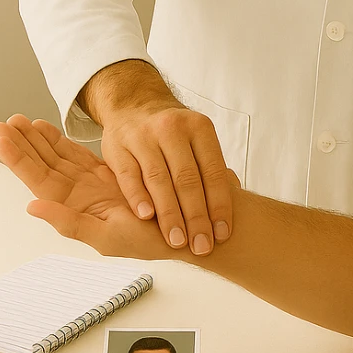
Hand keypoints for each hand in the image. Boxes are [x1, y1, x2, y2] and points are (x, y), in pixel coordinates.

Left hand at [0, 114, 170, 259]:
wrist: (181, 231)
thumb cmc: (149, 241)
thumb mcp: (108, 237)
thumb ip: (70, 223)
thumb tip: (33, 206)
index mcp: (74, 208)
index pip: (39, 180)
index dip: (19, 160)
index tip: (0, 140)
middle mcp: (78, 195)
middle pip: (43, 164)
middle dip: (22, 144)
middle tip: (1, 123)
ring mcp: (91, 183)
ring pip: (57, 156)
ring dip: (37, 139)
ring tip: (18, 122)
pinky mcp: (107, 173)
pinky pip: (77, 154)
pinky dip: (60, 141)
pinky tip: (47, 129)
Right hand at [99, 98, 231, 256]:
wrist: (134, 106)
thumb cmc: (173, 134)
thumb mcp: (197, 139)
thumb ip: (211, 169)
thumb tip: (233, 204)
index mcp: (199, 128)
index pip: (212, 172)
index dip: (219, 205)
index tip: (222, 234)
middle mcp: (172, 129)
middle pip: (187, 179)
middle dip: (196, 218)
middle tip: (202, 246)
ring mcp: (143, 137)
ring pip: (159, 180)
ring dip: (170, 215)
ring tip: (177, 241)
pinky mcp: (118, 147)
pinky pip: (130, 176)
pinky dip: (139, 198)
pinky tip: (146, 218)